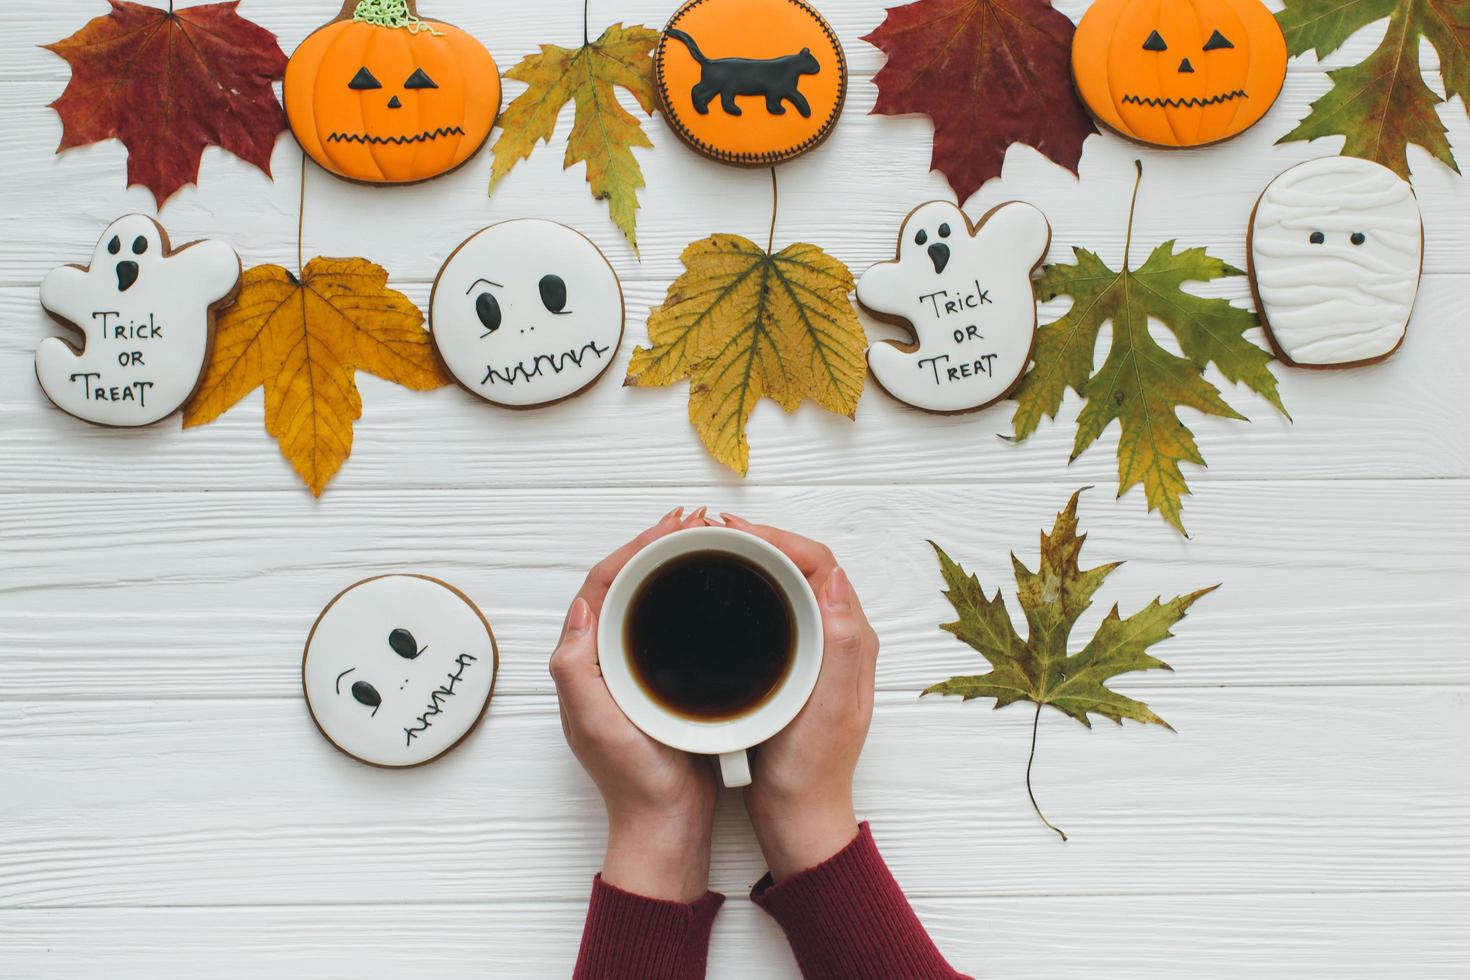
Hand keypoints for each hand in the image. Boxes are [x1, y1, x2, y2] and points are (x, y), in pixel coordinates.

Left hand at [551, 507, 717, 902]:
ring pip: (646, 601)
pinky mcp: (660, 681)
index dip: (633, 549)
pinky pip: (666, 625)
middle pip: (624, 584)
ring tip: (701, 541)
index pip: (602, 586)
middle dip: (654, 547)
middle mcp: (603, 660)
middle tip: (690, 521)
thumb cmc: (632, 781)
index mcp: (583, 662)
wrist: (666, 825)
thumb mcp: (595, 722)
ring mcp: (632, 669)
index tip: (668, 527)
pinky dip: (685, 598)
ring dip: (669, 566)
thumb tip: (582, 610)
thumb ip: (575, 669)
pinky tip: (711, 591)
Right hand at [720, 515, 878, 880]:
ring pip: (786, 583)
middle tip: (714, 530)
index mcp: (853, 640)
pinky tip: (718, 591)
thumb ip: (841, 645)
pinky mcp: (791, 664)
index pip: (820, 564)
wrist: (798, 815)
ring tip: (711, 547)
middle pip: (802, 565)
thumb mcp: (828, 708)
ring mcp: (814, 650)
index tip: (736, 531)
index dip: (779, 538)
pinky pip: (773, 608)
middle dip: (761, 538)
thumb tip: (836, 579)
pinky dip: (746, 588)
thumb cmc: (812, 770)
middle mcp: (838, 637)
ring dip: (752, 558)